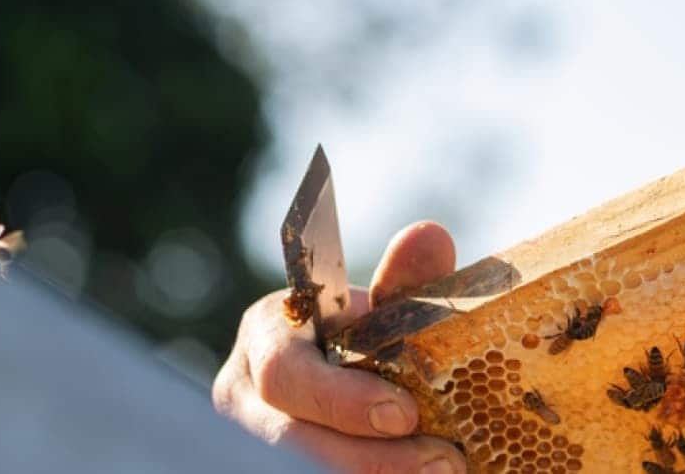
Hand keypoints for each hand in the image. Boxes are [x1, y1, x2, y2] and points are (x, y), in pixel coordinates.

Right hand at [214, 222, 467, 472]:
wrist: (346, 386)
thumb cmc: (362, 341)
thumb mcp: (379, 312)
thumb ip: (403, 281)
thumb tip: (429, 234)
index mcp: (265, 338)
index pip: (283, 373)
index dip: (342, 400)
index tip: (406, 414)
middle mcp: (242, 397)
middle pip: (288, 440)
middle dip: (368, 457)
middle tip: (442, 460)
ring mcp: (246, 442)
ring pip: (296, 468)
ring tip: (439, 473)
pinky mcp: (269, 466)